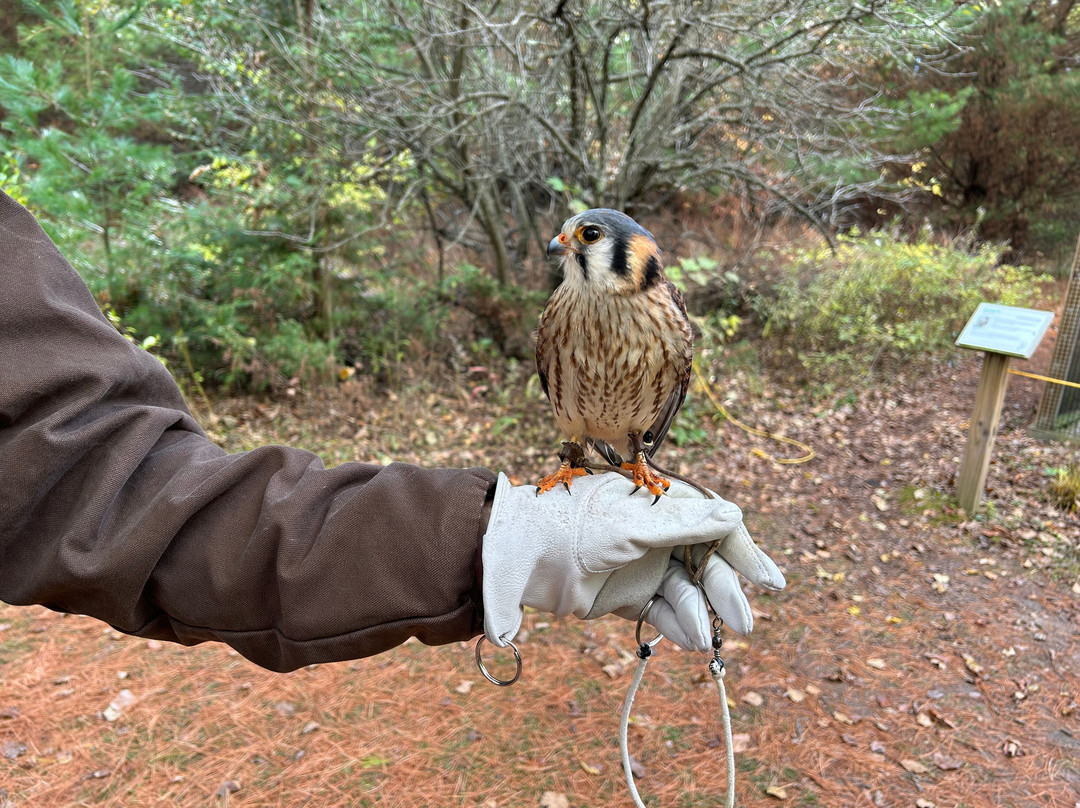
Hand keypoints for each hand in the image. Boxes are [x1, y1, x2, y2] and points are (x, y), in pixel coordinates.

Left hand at [481, 473, 784, 649]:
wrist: (515, 557)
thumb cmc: (572, 527)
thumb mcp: (631, 524)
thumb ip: (683, 523)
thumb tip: (734, 513)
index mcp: (658, 503)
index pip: (714, 522)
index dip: (742, 551)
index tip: (765, 580)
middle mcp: (654, 533)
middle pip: (704, 562)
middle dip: (724, 590)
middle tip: (742, 622)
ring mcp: (640, 565)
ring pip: (685, 591)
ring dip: (700, 612)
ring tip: (704, 637)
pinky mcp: (625, 596)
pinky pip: (661, 611)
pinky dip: (678, 625)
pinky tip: (692, 638)